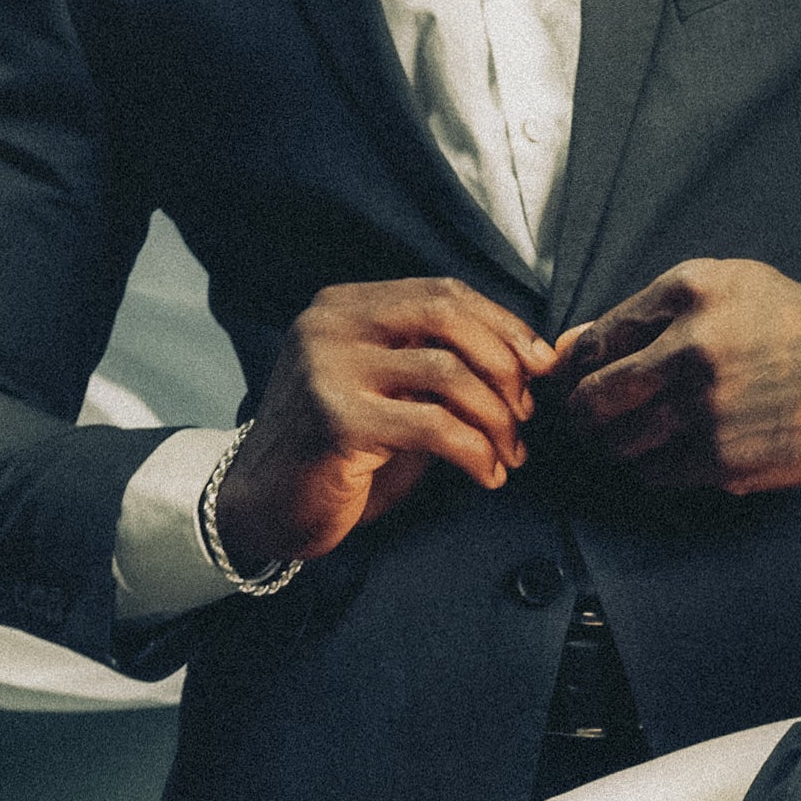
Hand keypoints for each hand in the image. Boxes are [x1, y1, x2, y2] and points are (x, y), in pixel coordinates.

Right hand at [217, 279, 561, 571]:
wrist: (261, 507)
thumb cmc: (335, 453)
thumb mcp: (385, 390)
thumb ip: (434, 363)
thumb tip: (525, 358)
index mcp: (342, 307)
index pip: (442, 293)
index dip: (502, 325)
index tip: (540, 365)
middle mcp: (330, 327)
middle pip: (447, 316)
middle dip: (504, 363)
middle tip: (526, 411)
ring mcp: (329, 369)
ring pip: (448, 373)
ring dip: (495, 418)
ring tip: (510, 454)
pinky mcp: (337, 421)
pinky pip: (434, 426)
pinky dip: (475, 452)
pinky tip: (486, 474)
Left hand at [547, 259, 800, 493]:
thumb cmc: (789, 321)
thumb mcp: (721, 285)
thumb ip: (641, 314)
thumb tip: (563, 351)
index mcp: (689, 294)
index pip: (595, 343)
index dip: (572, 370)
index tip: (573, 382)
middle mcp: (694, 349)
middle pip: (594, 401)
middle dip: (581, 415)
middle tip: (588, 418)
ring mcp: (709, 409)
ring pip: (619, 445)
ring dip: (614, 445)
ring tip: (630, 435)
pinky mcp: (726, 458)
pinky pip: (656, 474)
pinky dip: (652, 467)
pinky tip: (673, 449)